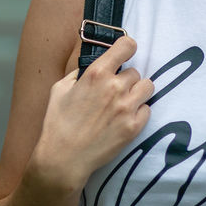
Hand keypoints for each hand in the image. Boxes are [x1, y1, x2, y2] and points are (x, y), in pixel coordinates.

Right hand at [29, 36, 154, 191]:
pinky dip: (139, 111)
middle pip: (135, 71)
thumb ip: (78, 73)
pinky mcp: (134, 127)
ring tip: (125, 101)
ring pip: (147, 86)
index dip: (127, 47)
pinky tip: (125, 117)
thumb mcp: (60, 89)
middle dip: (126, 79)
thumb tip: (91, 65)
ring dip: (137, 91)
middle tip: (114, 91)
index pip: (126, 46)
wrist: (63, 159)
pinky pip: (147, 109)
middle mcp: (114, 87)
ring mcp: (126, 108)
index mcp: (96, 74)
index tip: (126, 52)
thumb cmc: (58, 124)